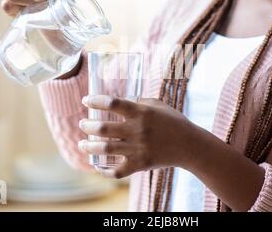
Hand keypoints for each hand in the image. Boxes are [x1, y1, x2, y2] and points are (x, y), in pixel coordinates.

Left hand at [77, 95, 201, 177]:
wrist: (189, 145)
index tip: (85, 100)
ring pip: (105, 149)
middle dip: (87, 125)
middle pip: (103, 128)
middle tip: (82, 124)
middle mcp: (137, 130)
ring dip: (89, 147)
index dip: (95, 101)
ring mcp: (138, 149)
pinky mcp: (140, 165)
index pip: (112, 103)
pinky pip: (117, 171)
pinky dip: (106, 171)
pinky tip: (99, 167)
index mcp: (141, 112)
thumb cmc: (173, 121)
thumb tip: (119, 102)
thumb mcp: (157, 105)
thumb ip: (138, 102)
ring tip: (82, 144)